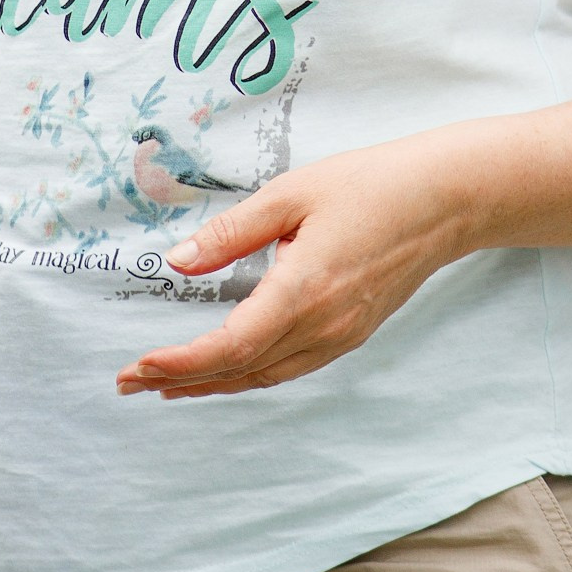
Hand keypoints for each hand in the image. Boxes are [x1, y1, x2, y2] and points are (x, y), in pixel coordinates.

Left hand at [113, 138, 471, 400]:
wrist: (443, 201)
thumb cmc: (368, 186)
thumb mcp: (290, 194)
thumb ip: (231, 232)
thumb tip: (178, 260)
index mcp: (304, 290)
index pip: (231, 346)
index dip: (180, 363)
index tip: (138, 368)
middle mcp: (323, 326)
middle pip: (241, 370)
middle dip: (180, 380)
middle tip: (128, 384)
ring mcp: (340, 336)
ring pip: (265, 377)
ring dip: (212, 384)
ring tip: (164, 385)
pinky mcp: (350, 334)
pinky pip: (290, 368)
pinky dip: (249, 375)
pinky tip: (225, 369)